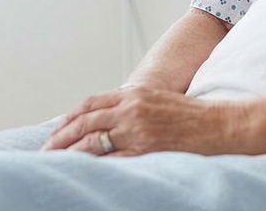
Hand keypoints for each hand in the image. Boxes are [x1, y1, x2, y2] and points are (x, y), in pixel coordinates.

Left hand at [40, 87, 243, 156]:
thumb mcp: (156, 100)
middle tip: (46, 149)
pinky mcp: (147, 149)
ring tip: (58, 162)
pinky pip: (114, 159)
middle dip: (62, 136)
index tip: (57, 130)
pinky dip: (96, 165)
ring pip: (93, 141)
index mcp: (132, 95)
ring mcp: (138, 130)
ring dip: (71, 152)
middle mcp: (131, 109)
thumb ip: (131, 106)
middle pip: (85, 122)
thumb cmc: (191, 115)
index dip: (70, 117)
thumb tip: (108, 119)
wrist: (218, 124)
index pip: (90, 103)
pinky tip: (84, 171)